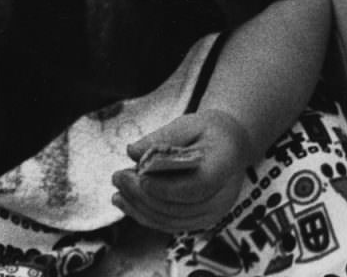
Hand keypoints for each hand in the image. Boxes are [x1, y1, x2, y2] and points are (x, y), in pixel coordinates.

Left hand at [111, 110, 251, 233]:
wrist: (230, 145)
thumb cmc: (208, 131)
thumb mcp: (189, 123)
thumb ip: (163, 137)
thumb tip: (132, 151)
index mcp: (225, 165)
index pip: (197, 186)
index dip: (167, 187)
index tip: (140, 177)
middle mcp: (222, 196)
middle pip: (179, 206)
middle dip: (143, 195)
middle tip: (117, 177)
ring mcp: (212, 213)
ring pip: (171, 219)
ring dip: (140, 208)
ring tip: (116, 193)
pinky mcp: (200, 221)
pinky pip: (170, 223)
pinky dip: (146, 216)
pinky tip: (126, 203)